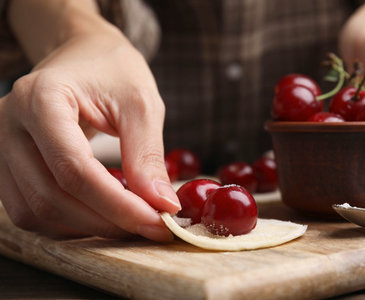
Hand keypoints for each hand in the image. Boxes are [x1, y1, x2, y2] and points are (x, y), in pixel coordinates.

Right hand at [0, 27, 179, 240]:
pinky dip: (68, 222)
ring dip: (87, 227)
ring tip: (131, 221)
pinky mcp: (9, 164)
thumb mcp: (140, 104)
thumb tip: (161, 205)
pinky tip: (102, 214)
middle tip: (152, 226)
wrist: (84, 56)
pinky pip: (30, 209)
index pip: (74, 169)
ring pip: (36, 211)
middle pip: (52, 197)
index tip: (157, 220)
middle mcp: (9, 125)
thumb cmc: (113, 71)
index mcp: (40, 100)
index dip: (118, 204)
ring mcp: (2, 147)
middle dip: (107, 221)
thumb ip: (146, 155)